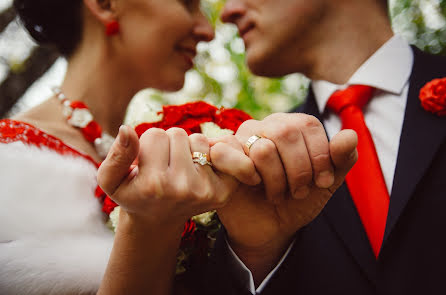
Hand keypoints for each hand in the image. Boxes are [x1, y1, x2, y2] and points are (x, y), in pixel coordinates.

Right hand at [97, 126, 258, 226]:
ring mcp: (205, 190)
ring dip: (188, 148)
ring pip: (198, 139)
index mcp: (153, 185)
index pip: (155, 135)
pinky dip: (209, 152)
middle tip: (164, 164)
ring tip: (179, 167)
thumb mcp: (110, 180)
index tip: (146, 162)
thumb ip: (116, 155)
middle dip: (169, 144)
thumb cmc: (133, 194)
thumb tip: (127, 129)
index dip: (148, 144)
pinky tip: (198, 168)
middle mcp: (182, 188)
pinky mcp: (223, 191)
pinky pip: (221, 149)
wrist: (158, 221)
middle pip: (178, 134)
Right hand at [216, 114, 357, 282]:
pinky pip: (228, 153)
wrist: (270, 228)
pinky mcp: (219, 155)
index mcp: (292, 125)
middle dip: (299, 171)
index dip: (319, 155)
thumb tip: (350, 135)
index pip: (308, 124)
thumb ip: (341, 159)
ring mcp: (240, 138)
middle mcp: (265, 125)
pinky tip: (251, 185)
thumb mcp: (327, 183)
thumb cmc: (298, 201)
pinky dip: (247, 176)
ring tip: (277, 194)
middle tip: (299, 192)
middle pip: (287, 133)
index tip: (323, 182)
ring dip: (275, 181)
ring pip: (263, 148)